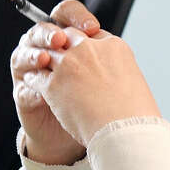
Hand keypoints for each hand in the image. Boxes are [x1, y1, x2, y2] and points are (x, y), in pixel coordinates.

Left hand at [15, 0, 160, 154]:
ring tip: (39, 68)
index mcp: (113, 47)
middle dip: (62, 46)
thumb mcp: (133, 82)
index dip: (84, 44)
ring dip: (44, 61)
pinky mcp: (53, 84)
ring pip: (49, 54)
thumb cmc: (135, 116)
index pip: (93, 35)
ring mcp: (69, 64)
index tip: (81, 54)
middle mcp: (89, 49)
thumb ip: (117, 72)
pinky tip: (33, 84)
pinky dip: (34, 79)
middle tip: (57, 57)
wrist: (126, 133)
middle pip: (68, 36)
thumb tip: (111, 79)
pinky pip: (36, 75)